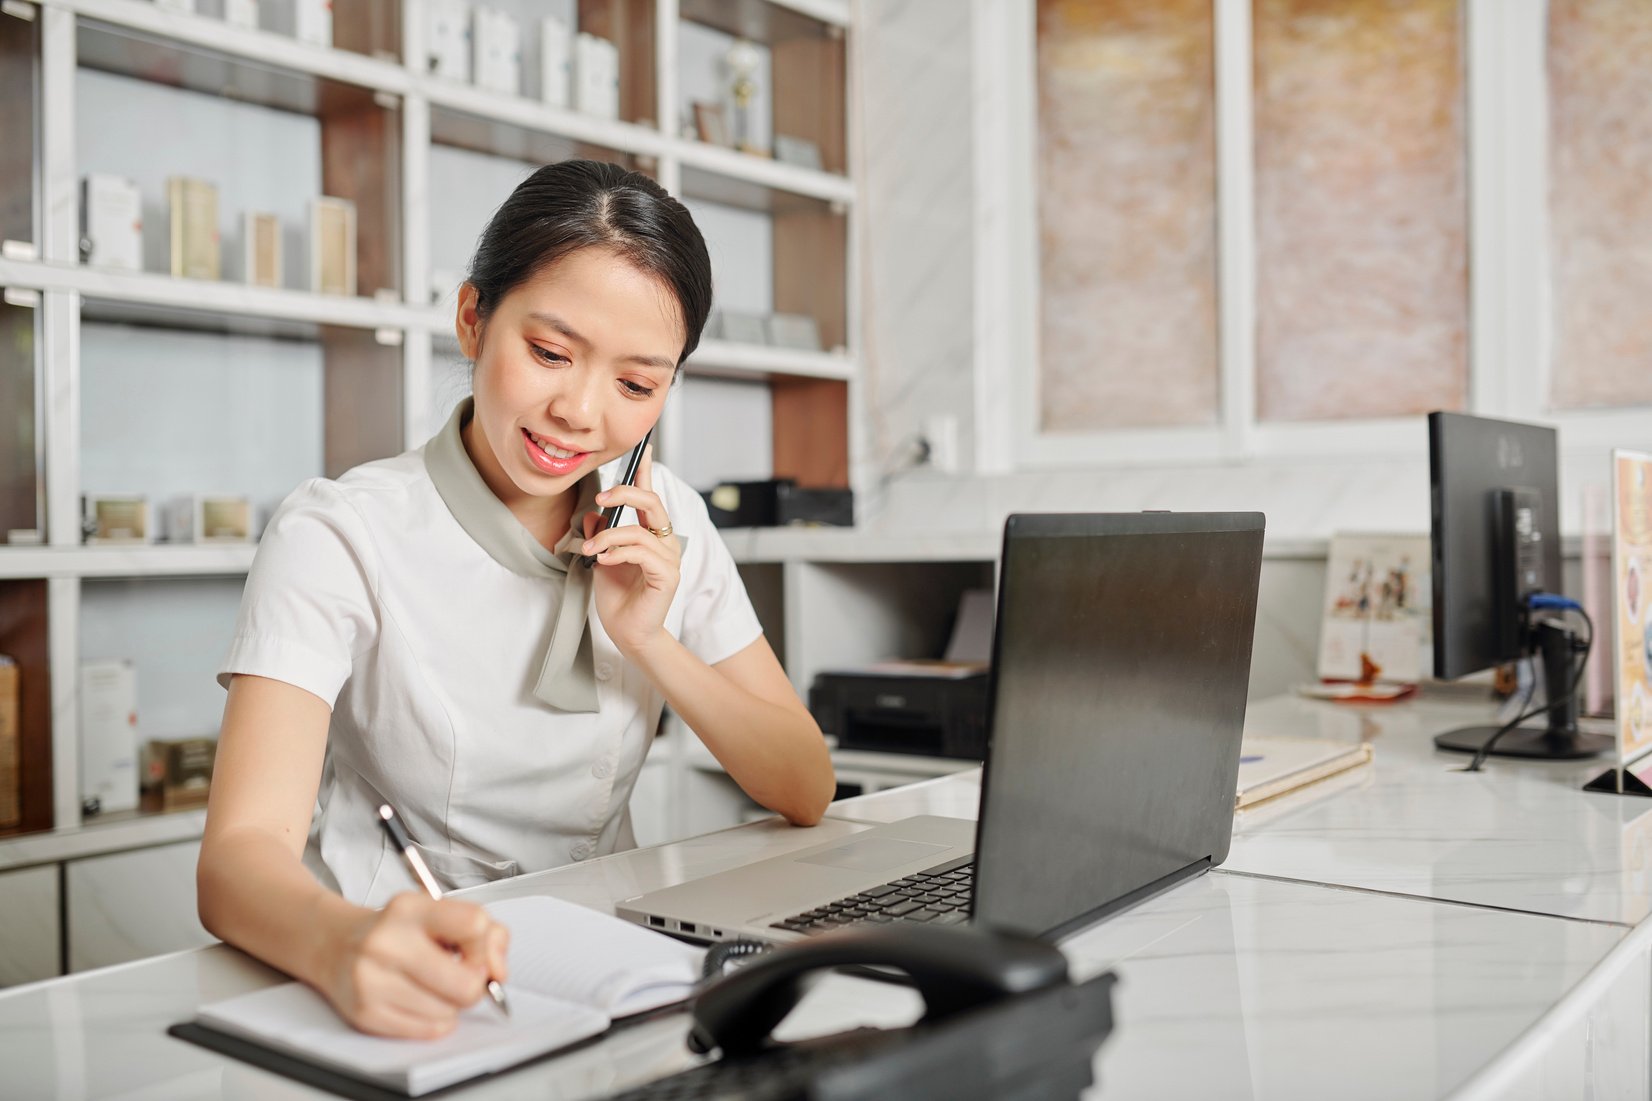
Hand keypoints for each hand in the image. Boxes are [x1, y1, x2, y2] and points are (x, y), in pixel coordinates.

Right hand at [320, 892, 509, 1038]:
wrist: (335, 945)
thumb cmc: (396, 930)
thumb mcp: (439, 913)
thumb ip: (485, 932)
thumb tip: (498, 972)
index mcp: (409, 908)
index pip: (474, 925)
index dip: (485, 945)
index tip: (475, 952)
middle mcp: (386, 942)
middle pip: (466, 983)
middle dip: (473, 985)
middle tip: (462, 977)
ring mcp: (372, 980)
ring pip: (449, 1012)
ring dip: (451, 1004)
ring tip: (433, 986)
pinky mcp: (365, 1013)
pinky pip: (428, 1031)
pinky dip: (435, 1021)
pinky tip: (420, 1001)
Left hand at [583, 445, 681, 656]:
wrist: (627, 633)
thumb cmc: (618, 599)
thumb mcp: (600, 559)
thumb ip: (599, 535)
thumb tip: (593, 513)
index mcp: (651, 535)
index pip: (649, 497)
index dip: (646, 472)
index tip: (643, 448)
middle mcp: (665, 542)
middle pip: (651, 502)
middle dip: (624, 494)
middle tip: (600, 499)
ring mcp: (669, 558)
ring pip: (638, 530)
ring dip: (607, 537)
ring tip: (589, 552)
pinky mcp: (667, 575)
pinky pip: (640, 552)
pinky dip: (617, 553)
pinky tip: (603, 562)